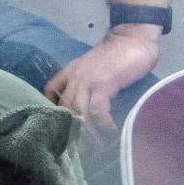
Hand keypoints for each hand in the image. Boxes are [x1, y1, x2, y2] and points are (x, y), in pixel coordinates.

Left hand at [43, 30, 158, 142]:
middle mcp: (75, 78)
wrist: (132, 33)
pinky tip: (110, 131)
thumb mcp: (95, 65)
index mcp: (71, 72)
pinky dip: (103, 124)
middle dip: (72, 132)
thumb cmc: (119, 52)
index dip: (52, 111)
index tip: (60, 130)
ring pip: (80, 114)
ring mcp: (88, 81)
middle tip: (81, 151)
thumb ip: (89, 80)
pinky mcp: (104, 84)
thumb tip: (90, 103)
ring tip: (98, 148)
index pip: (51, 92)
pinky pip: (97, 111)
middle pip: (65, 110)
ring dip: (88, 134)